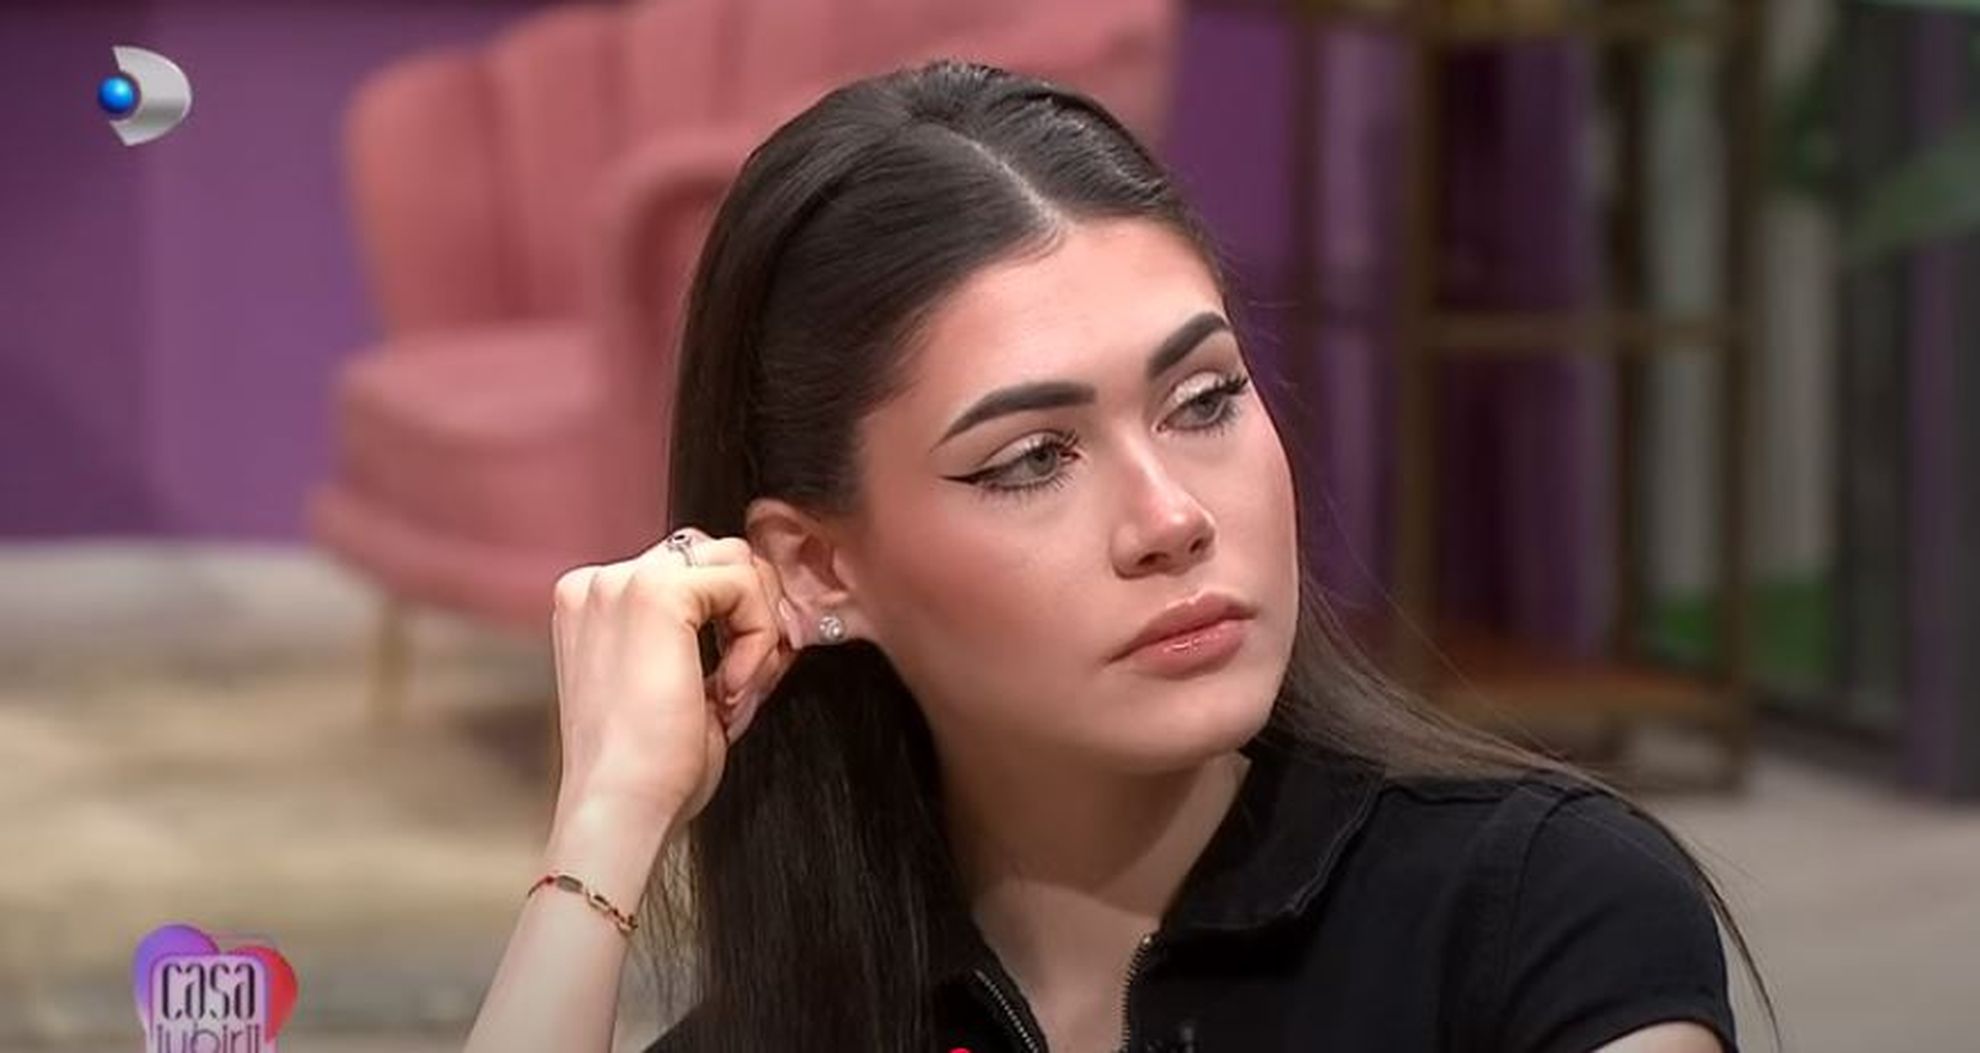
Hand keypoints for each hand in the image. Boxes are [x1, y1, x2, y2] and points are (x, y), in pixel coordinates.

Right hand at [547, 527, 809, 829]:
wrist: (622, 806)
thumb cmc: (650, 769)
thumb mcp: (686, 688)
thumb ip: (716, 643)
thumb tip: (780, 617)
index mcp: (596, 604)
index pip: (692, 574)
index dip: (735, 620)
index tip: (737, 684)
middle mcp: (599, 583)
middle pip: (715, 557)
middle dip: (751, 615)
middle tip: (746, 685)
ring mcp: (622, 582)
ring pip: (735, 563)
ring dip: (756, 625)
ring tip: (734, 692)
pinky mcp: (656, 592)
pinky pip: (743, 584)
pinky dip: (757, 636)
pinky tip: (731, 689)